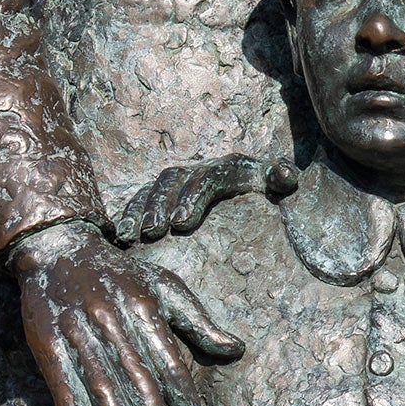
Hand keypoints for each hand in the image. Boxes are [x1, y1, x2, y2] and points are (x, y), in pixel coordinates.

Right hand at [11, 220, 243, 405]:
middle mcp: (115, 325)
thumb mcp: (164, 285)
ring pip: (106, 395)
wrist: (58, 248)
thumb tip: (236, 349)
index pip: (172, 369)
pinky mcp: (48, 349)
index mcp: (146, 310)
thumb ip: (198, 321)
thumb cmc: (119, 273)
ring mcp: (80, 337)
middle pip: (142, 388)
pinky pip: (65, 394)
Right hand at [110, 154, 280, 244]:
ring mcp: (180, 182)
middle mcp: (200, 170)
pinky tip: (120, 237)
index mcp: (228, 168)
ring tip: (132, 237)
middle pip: (174, 180)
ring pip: (153, 189)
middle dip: (161, 204)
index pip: (207, 176)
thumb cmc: (270, 191)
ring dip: (141, 210)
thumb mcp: (282, 184)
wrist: (258, 192)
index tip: (182, 223)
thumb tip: (284, 174)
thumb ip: (284, 177)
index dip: (192, 196)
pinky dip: (129, 215)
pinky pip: (140, 200)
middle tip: (155, 231)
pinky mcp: (165, 195)